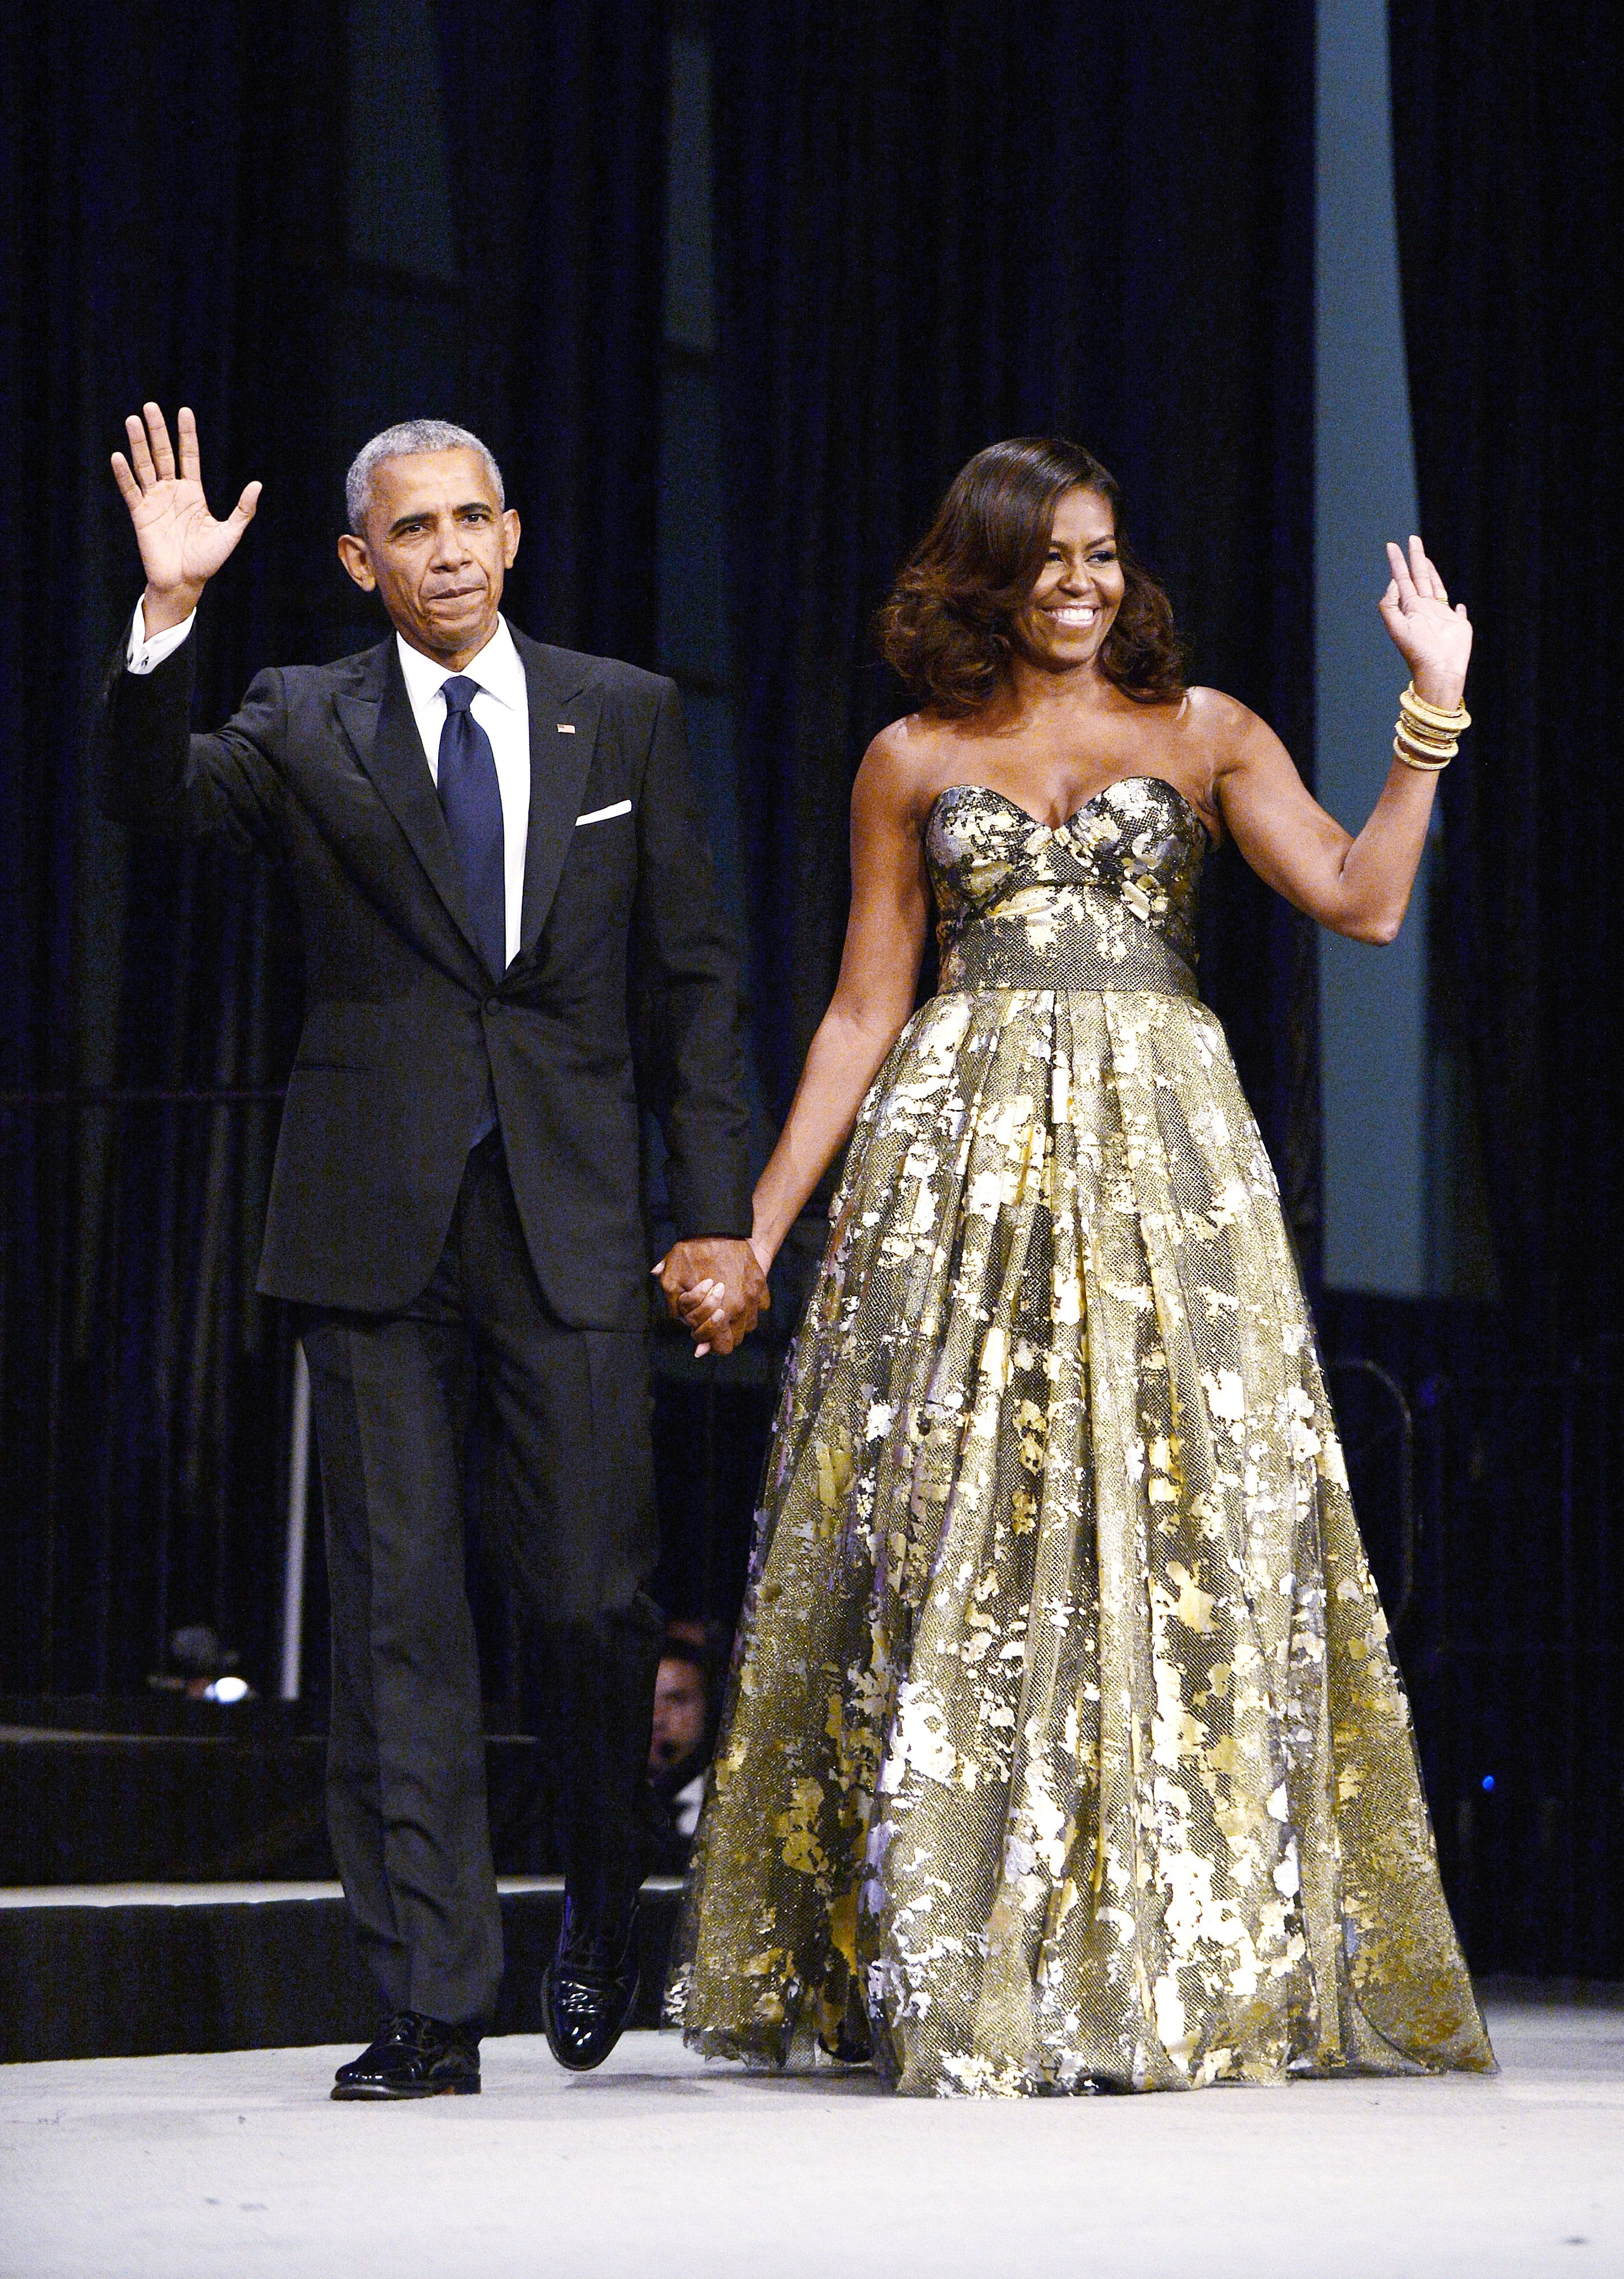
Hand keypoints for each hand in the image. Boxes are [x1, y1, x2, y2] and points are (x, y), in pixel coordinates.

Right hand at [110, 403, 261, 630]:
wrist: (185, 582)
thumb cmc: (207, 561)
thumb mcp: (230, 533)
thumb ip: (243, 509)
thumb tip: (258, 484)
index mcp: (193, 493)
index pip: (189, 455)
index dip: (187, 434)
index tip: (184, 411)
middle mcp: (172, 491)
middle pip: (163, 454)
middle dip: (158, 431)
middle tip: (150, 406)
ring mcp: (155, 501)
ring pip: (145, 466)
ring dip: (138, 444)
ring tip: (133, 420)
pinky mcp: (140, 515)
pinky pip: (131, 491)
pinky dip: (124, 475)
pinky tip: (119, 456)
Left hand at [654, 1237, 769, 1356]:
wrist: (715, 1226)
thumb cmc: (690, 1253)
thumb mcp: (671, 1281)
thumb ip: (678, 1311)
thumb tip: (695, 1342)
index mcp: (722, 1312)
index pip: (723, 1347)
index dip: (708, 1343)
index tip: (699, 1330)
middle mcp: (743, 1307)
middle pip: (737, 1339)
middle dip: (721, 1334)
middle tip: (708, 1319)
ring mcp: (755, 1295)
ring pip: (750, 1324)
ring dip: (736, 1322)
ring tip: (723, 1308)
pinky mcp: (761, 1282)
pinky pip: (761, 1305)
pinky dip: (750, 1306)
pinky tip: (737, 1296)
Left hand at [1378, 535, 1471, 709]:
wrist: (1439, 669)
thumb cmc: (1417, 651)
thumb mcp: (1396, 627)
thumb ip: (1390, 604)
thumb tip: (1394, 582)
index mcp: (1410, 607)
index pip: (1402, 578)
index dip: (1397, 562)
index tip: (1392, 545)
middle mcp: (1424, 608)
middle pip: (1420, 577)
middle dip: (1416, 558)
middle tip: (1412, 539)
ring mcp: (1441, 615)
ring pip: (1436, 587)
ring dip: (1431, 573)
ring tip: (1425, 560)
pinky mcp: (1457, 623)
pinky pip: (1457, 611)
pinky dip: (1457, 607)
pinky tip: (1457, 604)